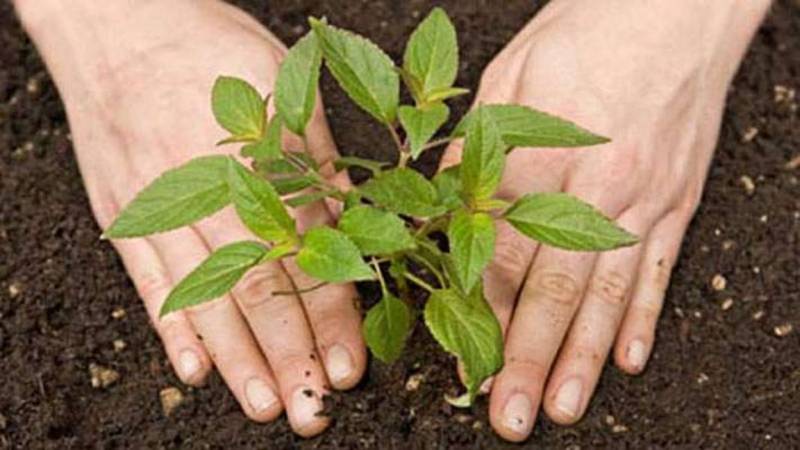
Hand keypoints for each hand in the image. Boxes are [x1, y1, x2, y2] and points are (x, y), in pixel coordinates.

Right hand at [16, 0, 363, 435]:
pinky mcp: (125, 214)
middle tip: (311, 412)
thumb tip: (356, 227)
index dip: (331, 316)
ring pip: (204, 297)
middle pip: (256, 288)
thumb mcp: (283, 88)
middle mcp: (210, 192)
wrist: (118, 22)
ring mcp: (160, 208)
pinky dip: (170, 328)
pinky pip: (148, 281)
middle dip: (289, 355)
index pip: (307, 255)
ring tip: (263, 404)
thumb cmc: (210, 48)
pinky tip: (193, 370)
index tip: (349, 368)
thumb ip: (318, 165)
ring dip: (236, 359)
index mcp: (260, 160)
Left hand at [440, 0, 768, 440]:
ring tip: (562, 408)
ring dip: (580, 358)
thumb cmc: (584, 34)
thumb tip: (437, 212)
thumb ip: (472, 153)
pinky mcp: (678, 200)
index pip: (501, 253)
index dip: (478, 313)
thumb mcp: (506, 78)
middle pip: (555, 289)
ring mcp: (645, 199)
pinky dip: (641, 319)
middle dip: (528, 359)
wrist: (674, 8)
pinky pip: (659, 270)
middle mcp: (599, 188)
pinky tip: (626, 360)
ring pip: (607, 294)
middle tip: (512, 416)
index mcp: (543, 156)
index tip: (462, 359)